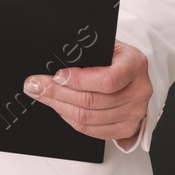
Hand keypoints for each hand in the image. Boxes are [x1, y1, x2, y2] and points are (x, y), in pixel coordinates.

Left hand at [23, 40, 150, 146]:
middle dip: (57, 93)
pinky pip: (93, 130)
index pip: (107, 80)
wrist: (129, 69)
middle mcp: (139, 90)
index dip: (78, 80)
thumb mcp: (102, 45)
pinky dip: (71, 119)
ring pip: (89, 118)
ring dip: (59, 106)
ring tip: (41, 95)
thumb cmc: (111, 55)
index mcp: (135, 63)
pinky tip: (59, 107)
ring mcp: (135, 112)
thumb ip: (82, 53)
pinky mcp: (127, 128)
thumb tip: (50, 65)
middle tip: (35, 85)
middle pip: (93, 101)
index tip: (56, 76)